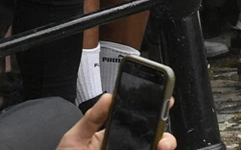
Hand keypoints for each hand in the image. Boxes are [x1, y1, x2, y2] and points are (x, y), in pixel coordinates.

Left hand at [56, 94, 177, 149]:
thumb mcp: (75, 138)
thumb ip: (91, 118)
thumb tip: (108, 97)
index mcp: (115, 136)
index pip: (139, 122)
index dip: (155, 111)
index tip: (165, 101)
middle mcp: (127, 148)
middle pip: (155, 138)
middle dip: (164, 134)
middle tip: (162, 134)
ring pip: (156, 149)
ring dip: (164, 146)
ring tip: (161, 146)